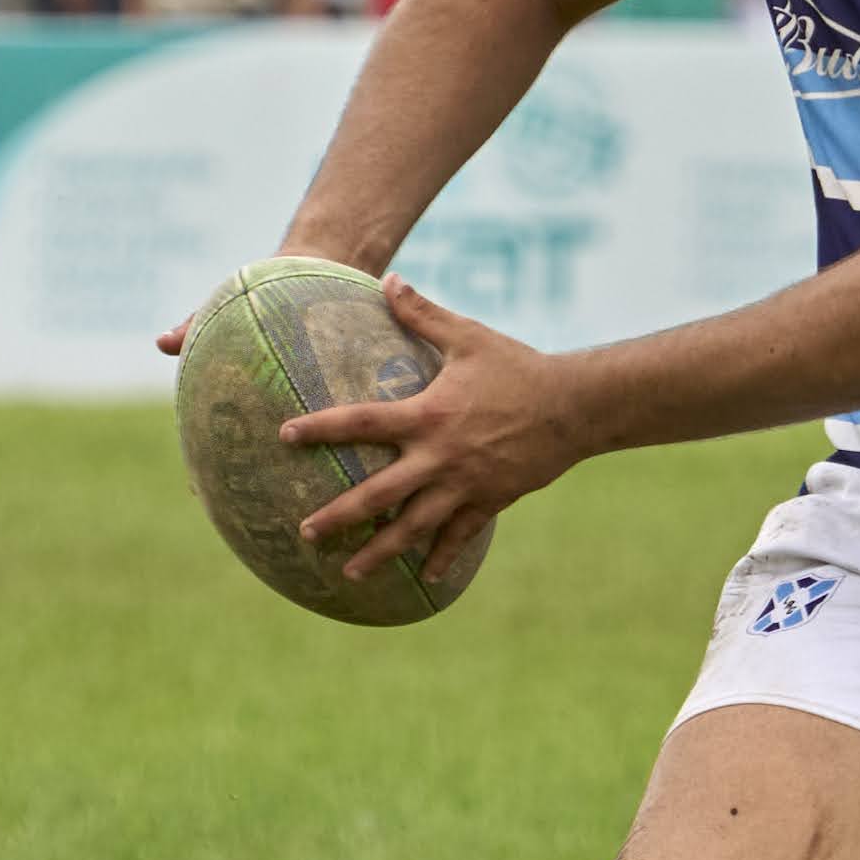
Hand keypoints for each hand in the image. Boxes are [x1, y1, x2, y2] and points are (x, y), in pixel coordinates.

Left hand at [279, 279, 579, 587]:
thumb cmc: (518, 367)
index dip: (320, 429)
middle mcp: (440, 457)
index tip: (284, 436)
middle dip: (339, 516)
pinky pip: (460, 535)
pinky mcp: (490, 500)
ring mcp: (465, 485)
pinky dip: (443, 556)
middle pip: (378, 494)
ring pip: (414, 527)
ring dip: (380, 551)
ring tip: (350, 573)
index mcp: (428, 415)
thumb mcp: (469, 336)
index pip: (360, 422)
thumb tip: (388, 280)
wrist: (575, 407)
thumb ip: (422, 314)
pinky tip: (426, 578)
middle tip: (305, 533)